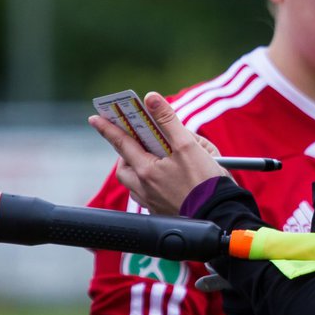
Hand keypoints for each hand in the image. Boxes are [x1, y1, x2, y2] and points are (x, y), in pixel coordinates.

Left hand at [89, 91, 226, 216]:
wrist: (219, 216)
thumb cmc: (205, 182)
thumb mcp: (188, 145)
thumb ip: (168, 120)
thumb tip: (151, 98)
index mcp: (147, 171)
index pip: (121, 143)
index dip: (108, 128)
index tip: (95, 118)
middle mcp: (144, 189)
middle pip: (124, 167)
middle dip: (126, 153)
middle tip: (137, 140)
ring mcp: (151, 203)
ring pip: (133, 183)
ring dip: (137, 168)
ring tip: (154, 159)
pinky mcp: (161, 212)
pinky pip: (145, 195)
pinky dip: (149, 183)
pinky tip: (165, 179)